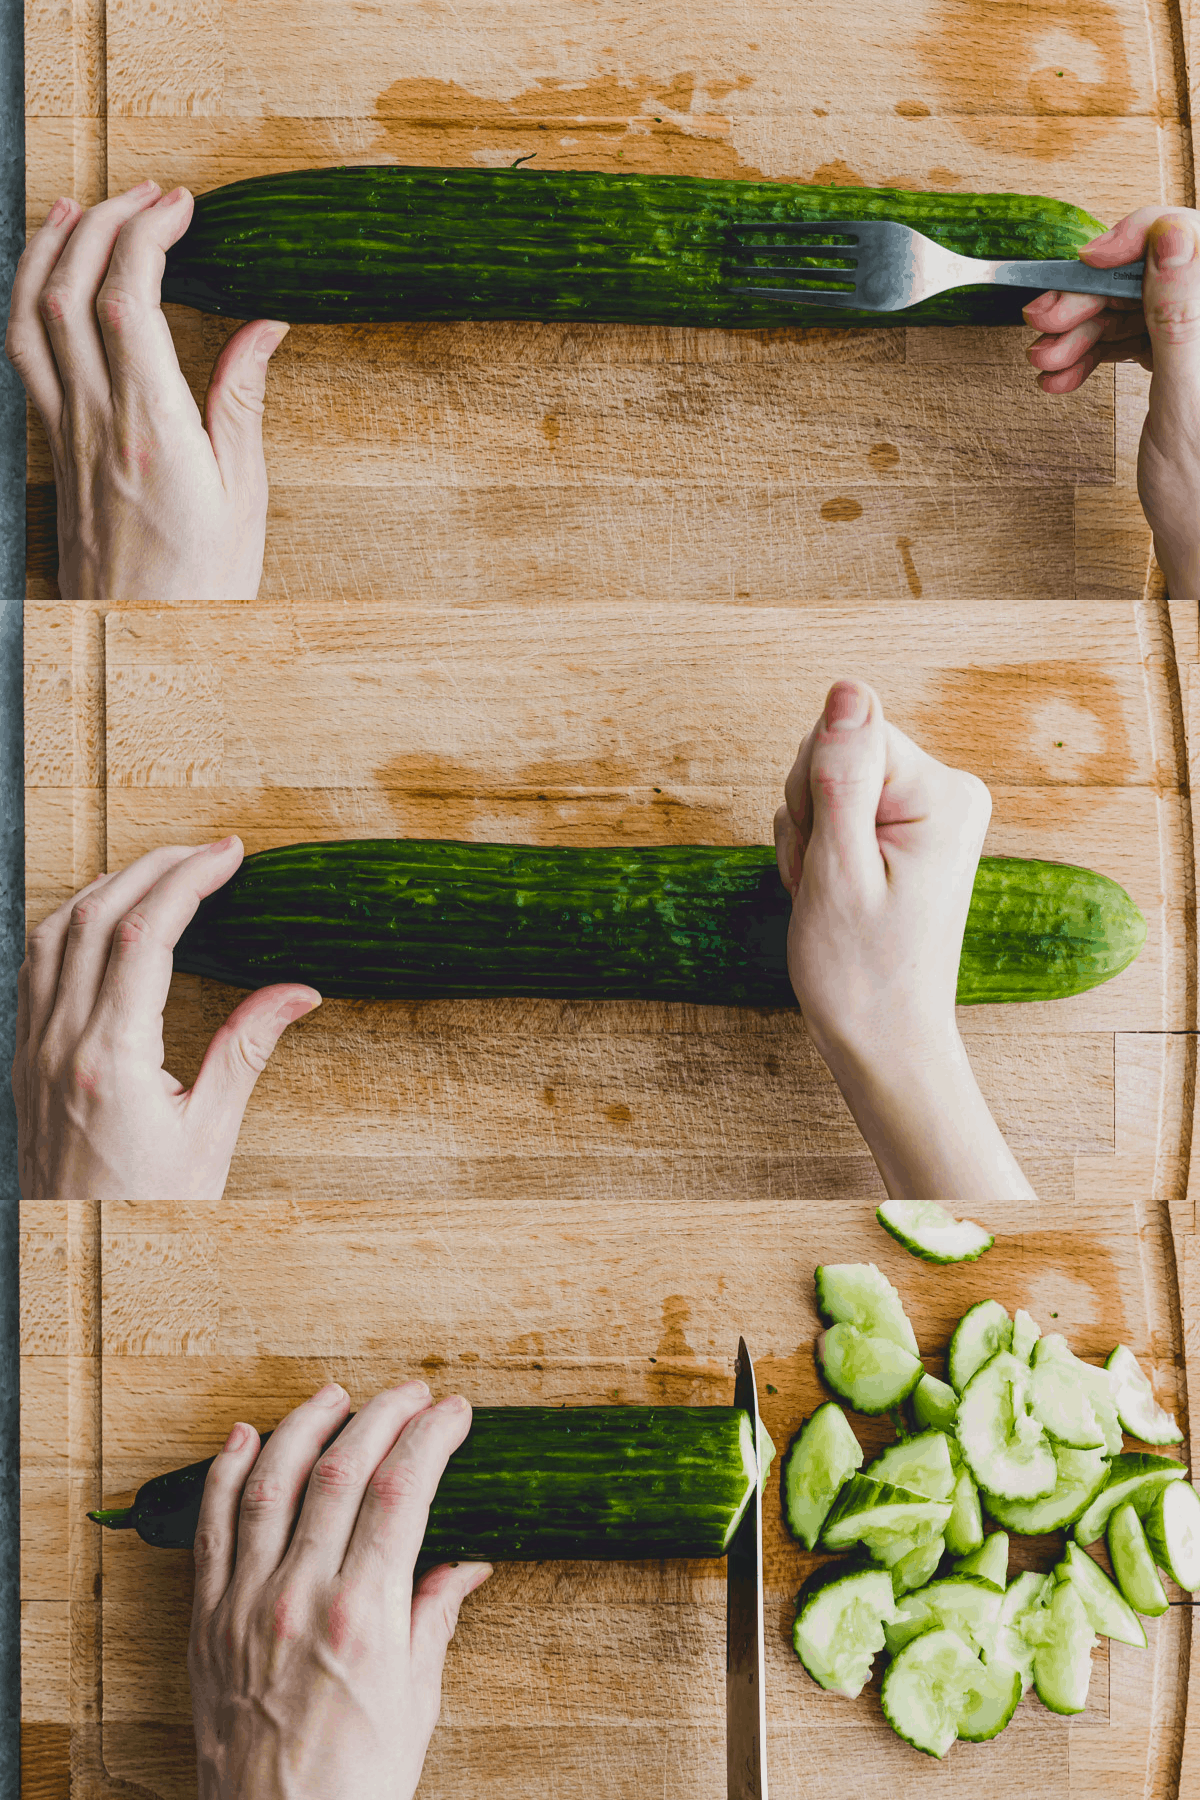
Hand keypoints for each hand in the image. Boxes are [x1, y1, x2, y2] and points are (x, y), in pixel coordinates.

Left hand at [5, 181, 287, 598]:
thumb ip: (242, 400)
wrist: (145, 642)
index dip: (146, 237)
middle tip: (147, 196)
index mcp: (154, 432)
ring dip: (50, 250)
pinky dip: (28, 301)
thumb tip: (263, 324)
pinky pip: (23, 357)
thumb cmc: (204, 582)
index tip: (179, 207)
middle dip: (104, 223)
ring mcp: (66, 435)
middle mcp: (98, 425)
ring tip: (79, 208)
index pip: (131, 303)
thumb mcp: (244, 493)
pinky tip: (47, 280)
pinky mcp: (53, 449)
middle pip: (73, 294)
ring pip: (32, 318)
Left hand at [14, 838, 319, 1198]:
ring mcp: (32, 1049)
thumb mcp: (210, 1136)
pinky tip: (102, 923)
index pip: (147, 934)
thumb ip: (246, 1051)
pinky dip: (69, 925)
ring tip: (159, 871)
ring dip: (108, 887)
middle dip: (154, 866)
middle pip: (98, 916)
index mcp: (111, 1059)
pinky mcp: (23, 1061)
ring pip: (54, 932)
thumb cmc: (146, 1214)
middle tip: (205, 851)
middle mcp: (60, 1044)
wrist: (77, 1262)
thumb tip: (296, 992)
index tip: (229, 854)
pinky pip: (35, 968)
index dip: (190, 879)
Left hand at [188, 1381, 490, 1799]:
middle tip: (409, 1394)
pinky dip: (224, 1475)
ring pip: (271, 1484)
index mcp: (363, 1616)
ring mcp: (246, 1605)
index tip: (454, 1414)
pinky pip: (211, 1530)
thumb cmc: (356, 1782)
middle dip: (382, 1415)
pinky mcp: (207, 1622)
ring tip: (335, 1396)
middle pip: (341, 1470)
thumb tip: (465, 1563)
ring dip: (305, 1426)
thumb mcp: (417, 1701)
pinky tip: (243, 1439)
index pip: (403, 1491)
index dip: (432, 1437)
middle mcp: (301, 1597)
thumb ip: (434, 1617)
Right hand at [774, 679, 1034, 1199]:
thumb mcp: (837, 868)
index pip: (844, 734)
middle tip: (823, 884)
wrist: (885, 1041)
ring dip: (810, 841)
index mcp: (943, 793)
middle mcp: (949, 791)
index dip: (811, 793)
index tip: (824, 858)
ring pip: (827, 784)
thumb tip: (848, 688)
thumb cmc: (861, 972)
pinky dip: (821, 853)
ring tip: (830, 898)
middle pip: (834, 753)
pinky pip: (839, 811)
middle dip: (809, 816)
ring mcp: (931, 812)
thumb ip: (840, 774)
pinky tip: (834, 897)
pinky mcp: (910, 832)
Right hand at [1023, 206, 1199, 597]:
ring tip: (1045, 362)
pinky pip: (1131, 339)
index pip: (1191, 240)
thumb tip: (1172, 237)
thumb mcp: (1183, 398)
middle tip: (1043, 323)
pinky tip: (1063, 377)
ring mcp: (1197, 345)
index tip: (1087, 262)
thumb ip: (1180, 315)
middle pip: (1151, 275)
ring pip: (1133, 307)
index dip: (1137, 238)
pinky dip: (1091, 354)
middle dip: (1090, 296)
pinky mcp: (1180, 364)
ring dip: (1080, 330)